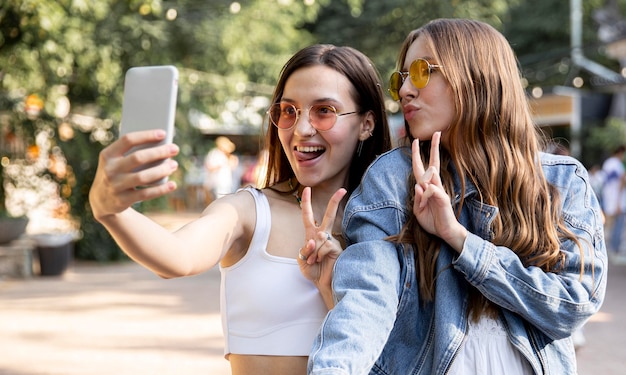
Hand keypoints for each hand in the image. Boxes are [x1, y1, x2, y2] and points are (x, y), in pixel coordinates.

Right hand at [89, 130, 178, 220]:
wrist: (101, 200)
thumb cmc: (117, 173)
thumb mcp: (116, 161)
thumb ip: (132, 153)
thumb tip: (162, 146)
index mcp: (108, 155)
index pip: (128, 140)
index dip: (146, 135)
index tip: (163, 133)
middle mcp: (110, 169)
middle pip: (138, 158)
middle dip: (159, 152)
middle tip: (175, 149)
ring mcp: (115, 186)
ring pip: (142, 177)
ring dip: (161, 170)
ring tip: (174, 165)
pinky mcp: (122, 200)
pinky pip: (145, 194)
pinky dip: (160, 189)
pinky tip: (172, 185)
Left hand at [298, 187, 345, 289]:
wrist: (321, 283)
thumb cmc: (312, 270)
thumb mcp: (301, 259)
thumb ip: (305, 248)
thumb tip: (314, 240)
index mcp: (312, 234)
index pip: (308, 215)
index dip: (307, 202)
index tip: (307, 189)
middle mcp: (323, 235)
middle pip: (329, 215)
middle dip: (335, 201)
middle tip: (342, 190)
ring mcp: (331, 241)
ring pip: (320, 236)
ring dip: (312, 252)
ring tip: (313, 262)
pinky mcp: (337, 248)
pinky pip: (324, 245)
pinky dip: (318, 255)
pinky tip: (320, 261)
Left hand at [412, 132, 466, 251]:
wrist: (445, 231)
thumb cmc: (432, 220)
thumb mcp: (418, 210)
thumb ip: (417, 198)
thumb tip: (419, 185)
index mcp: (427, 187)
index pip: (422, 168)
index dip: (418, 155)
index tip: (416, 141)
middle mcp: (434, 186)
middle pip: (433, 163)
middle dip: (434, 148)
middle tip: (436, 133)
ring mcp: (439, 191)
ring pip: (430, 176)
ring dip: (425, 176)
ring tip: (428, 192)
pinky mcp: (443, 198)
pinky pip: (430, 190)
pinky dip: (424, 196)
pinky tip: (426, 203)